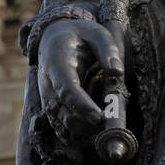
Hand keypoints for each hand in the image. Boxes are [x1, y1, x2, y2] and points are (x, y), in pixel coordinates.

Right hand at [37, 20, 124, 144]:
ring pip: (60, 121)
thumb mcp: (96, 33)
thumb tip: (117, 72)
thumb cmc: (79, 34)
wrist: (54, 37)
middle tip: (110, 126)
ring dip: (81, 130)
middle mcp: (48, 83)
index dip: (82, 106)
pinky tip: (92, 131)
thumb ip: (108, 50)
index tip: (100, 117)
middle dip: (85, 123)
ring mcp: (47, 95)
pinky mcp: (52, 104)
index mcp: (57, 63)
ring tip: (105, 129)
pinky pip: (60, 123)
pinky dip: (75, 131)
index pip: (67, 90)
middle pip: (62, 111)